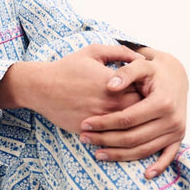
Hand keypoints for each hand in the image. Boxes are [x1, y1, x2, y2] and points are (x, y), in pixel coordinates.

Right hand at [23, 44, 144, 132]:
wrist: (41, 87)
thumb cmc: (68, 67)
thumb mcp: (94, 51)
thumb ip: (121, 52)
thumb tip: (142, 59)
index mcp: (114, 84)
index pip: (145, 92)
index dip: (148, 91)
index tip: (147, 89)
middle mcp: (109, 104)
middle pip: (140, 112)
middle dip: (144, 109)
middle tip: (144, 106)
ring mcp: (99, 120)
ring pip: (127, 128)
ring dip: (131, 124)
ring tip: (132, 117)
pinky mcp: (88, 131)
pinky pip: (109, 137)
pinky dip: (115, 133)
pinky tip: (116, 127)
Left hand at [78, 48, 187, 177]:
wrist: (176, 74)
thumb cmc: (154, 70)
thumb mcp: (141, 64)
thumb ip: (125, 73)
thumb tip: (109, 86)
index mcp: (162, 102)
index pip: (127, 119)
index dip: (104, 123)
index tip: (85, 123)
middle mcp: (172, 119)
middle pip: (133, 137)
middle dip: (106, 140)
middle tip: (84, 139)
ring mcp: (177, 130)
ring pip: (145, 149)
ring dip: (120, 155)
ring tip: (97, 154)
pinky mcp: (179, 136)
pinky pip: (168, 156)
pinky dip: (158, 166)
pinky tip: (145, 175)